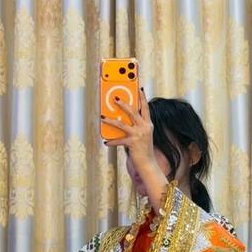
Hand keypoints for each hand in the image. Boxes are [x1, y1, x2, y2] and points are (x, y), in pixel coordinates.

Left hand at [100, 88, 167, 209]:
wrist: (148, 164)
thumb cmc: (143, 150)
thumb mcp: (142, 135)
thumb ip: (135, 126)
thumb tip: (121, 119)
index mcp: (148, 124)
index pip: (145, 107)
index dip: (142, 97)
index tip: (139, 87)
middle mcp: (145, 127)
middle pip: (133, 111)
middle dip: (123, 103)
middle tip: (114, 98)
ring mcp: (139, 135)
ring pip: (122, 124)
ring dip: (111, 120)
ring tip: (103, 117)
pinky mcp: (133, 143)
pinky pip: (119, 140)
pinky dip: (112, 141)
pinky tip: (106, 142)